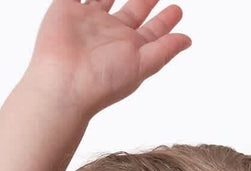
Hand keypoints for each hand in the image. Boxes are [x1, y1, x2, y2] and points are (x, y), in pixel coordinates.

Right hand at [21, 0, 191, 116]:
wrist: (63, 82)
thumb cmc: (102, 81)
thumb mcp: (141, 65)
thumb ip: (164, 50)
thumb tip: (187, 40)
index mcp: (128, 48)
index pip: (152, 31)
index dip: (165, 20)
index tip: (177, 10)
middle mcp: (109, 34)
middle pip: (132, 12)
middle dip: (145, 0)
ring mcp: (88, 21)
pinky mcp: (67, 9)